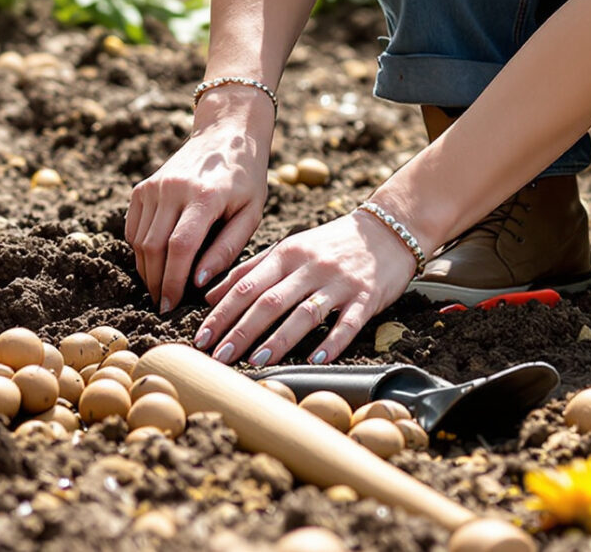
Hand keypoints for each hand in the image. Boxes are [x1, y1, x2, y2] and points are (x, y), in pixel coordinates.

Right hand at [125, 90, 270, 311]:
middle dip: (157, 283)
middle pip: (154, 247)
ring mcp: (154, 186)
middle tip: (165, 306)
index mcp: (205, 195)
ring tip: (160, 289)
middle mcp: (174, 188)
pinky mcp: (142, 187)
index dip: (174, 281)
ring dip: (147, 271)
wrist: (225, 133)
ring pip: (140, 241)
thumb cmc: (246, 179)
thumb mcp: (251, 214)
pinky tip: (154, 264)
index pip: (181, 247)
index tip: (172, 306)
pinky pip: (133, 228)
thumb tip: (198, 283)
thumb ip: (226, 249)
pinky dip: (140, 251)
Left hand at [193, 210, 416, 366]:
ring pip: (304, 313)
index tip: (202, 338)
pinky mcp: (366, 297)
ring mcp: (339, 282)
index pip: (246, 285)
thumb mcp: (289, 248)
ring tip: (256, 361)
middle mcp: (309, 267)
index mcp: (286, 254)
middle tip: (219, 357)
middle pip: (269, 301)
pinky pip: (347, 323)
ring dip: (278, 339)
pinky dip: (331, 343)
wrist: (388, 230)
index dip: (222, 312)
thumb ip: (251, 268)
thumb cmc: (331, 244)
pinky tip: (315, 361)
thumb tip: (210, 294)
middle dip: (241, 330)